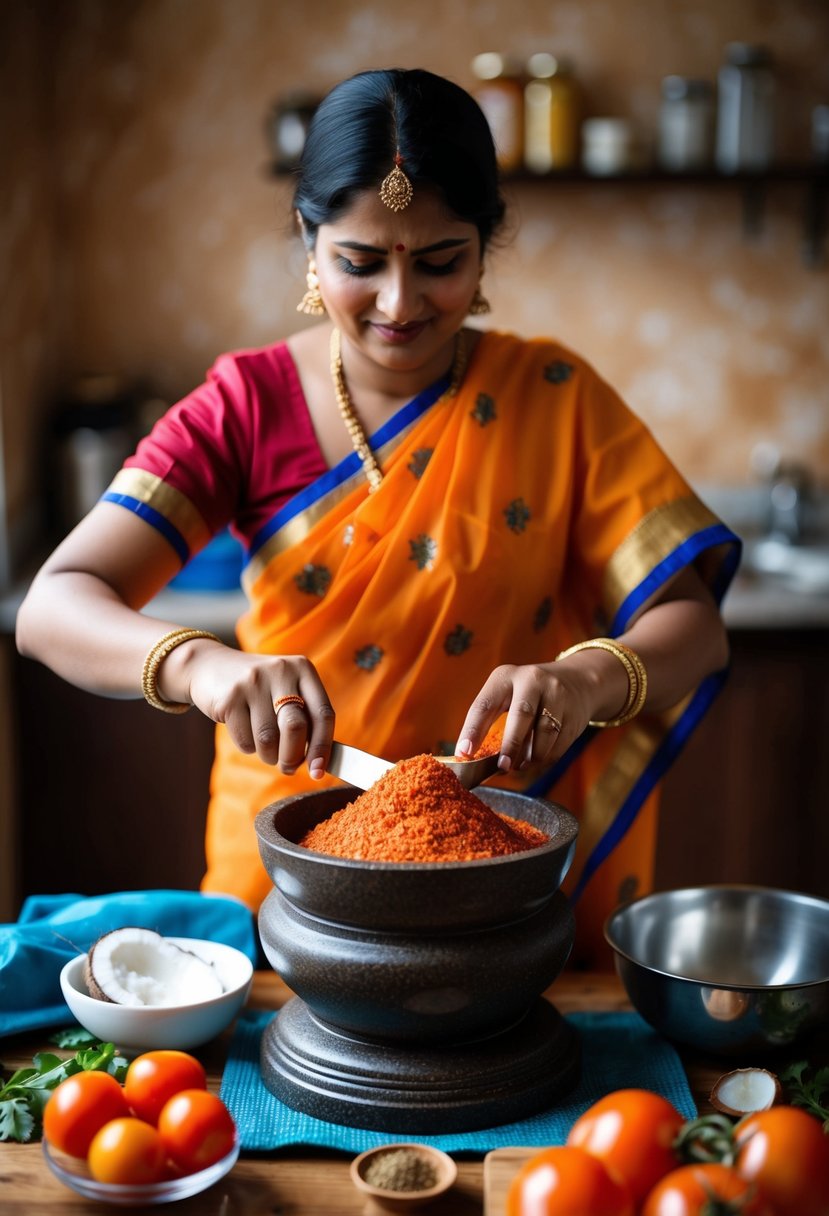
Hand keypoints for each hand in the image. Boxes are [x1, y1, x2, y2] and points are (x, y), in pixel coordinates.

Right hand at [178, 642, 334, 775]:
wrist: (211, 666)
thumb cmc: (260, 690)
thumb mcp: (286, 691)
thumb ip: (305, 719)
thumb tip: (318, 764)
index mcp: (303, 669)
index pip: (323, 714)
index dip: (323, 747)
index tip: (318, 772)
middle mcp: (281, 671)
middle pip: (295, 727)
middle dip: (292, 757)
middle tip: (288, 768)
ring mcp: (253, 682)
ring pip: (268, 739)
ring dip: (269, 755)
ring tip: (265, 748)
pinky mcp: (229, 698)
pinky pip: (245, 740)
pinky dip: (248, 747)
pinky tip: (245, 731)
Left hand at [455, 661, 597, 773]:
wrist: (576, 682)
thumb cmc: (528, 694)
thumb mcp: (507, 694)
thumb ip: (492, 720)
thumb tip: (475, 758)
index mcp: (505, 676)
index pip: (485, 704)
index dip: (473, 730)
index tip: (464, 752)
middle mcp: (532, 680)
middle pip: (522, 714)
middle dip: (510, 744)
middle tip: (502, 767)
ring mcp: (557, 695)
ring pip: (544, 731)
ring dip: (530, 756)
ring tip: (518, 766)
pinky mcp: (574, 713)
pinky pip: (559, 743)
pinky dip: (545, 758)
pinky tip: (535, 762)